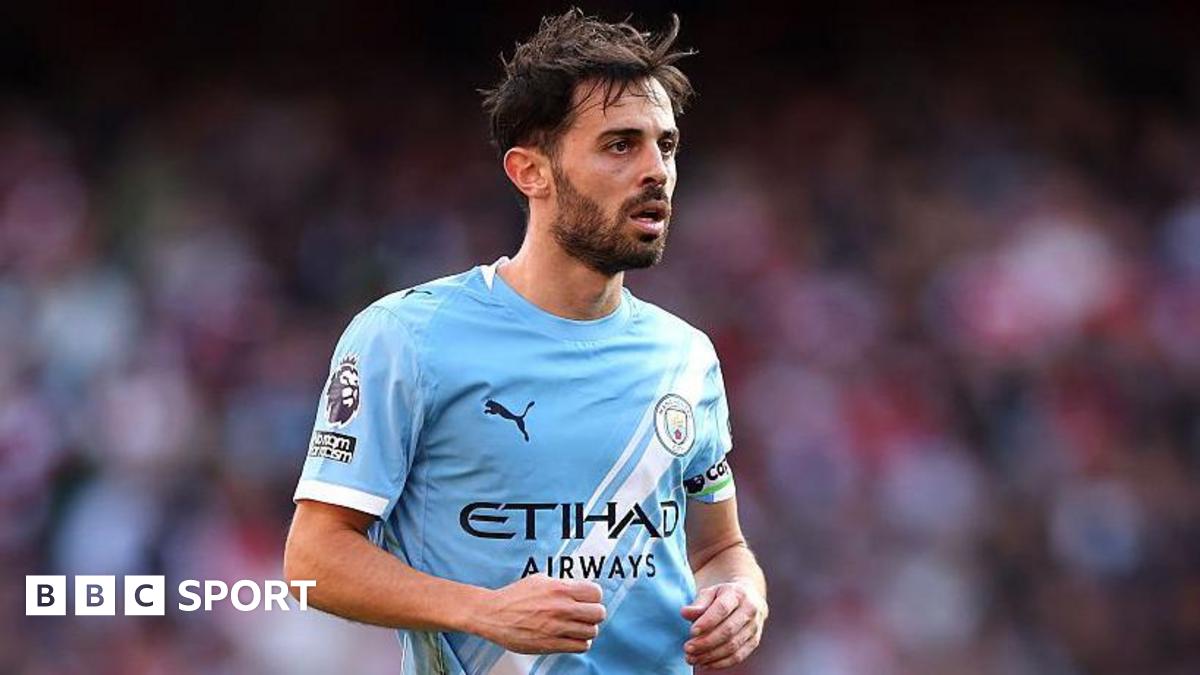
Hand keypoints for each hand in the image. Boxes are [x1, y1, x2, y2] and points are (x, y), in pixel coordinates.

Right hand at [473, 575, 605, 653]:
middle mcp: (562, 608)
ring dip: (586, 629)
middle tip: (585, 614)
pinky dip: (579, 642)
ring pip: (592, 631)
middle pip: (599, 613)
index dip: (593, 596)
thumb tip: (577, 588)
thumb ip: (561, 584)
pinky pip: (581, 646)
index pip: (596, 593)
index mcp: (560, 589)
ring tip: (577, 626)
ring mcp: (558, 627)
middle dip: (594, 613)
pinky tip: (571, 637)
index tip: (588, 599)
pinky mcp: (552, 644)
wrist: (493, 615)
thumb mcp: (539, 580)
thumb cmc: (514, 597)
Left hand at [680, 581, 766, 668]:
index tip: (692, 632)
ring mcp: (754, 627)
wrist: (750, 598)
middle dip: (706, 642)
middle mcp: (750, 610)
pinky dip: (720, 663)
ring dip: (710, 655)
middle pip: (728, 630)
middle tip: (688, 648)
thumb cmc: (724, 596)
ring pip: (733, 646)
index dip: (707, 622)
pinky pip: (738, 656)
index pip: (722, 609)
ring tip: (692, 658)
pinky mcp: (754, 642)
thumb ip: (698, 604)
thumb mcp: (710, 593)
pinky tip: (704, 663)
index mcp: (737, 594)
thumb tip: (685, 613)